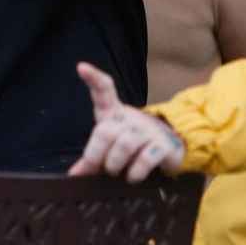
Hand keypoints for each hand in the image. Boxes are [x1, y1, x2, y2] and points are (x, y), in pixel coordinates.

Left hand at [68, 62, 185, 183]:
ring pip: (124, 145)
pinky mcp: (165, 144)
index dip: (93, 78)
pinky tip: (133, 177)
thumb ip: (93, 158)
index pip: (104, 90)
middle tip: (99, 169)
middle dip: (96, 156)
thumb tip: (74, 174)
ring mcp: (150, 129)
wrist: (171, 146)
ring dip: (115, 165)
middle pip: (106, 131)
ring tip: (117, 173)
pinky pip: (145, 159)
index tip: (81, 67)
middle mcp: (131, 117)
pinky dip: (135, 172)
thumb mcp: (111, 146)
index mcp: (115, 112)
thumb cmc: (133, 144)